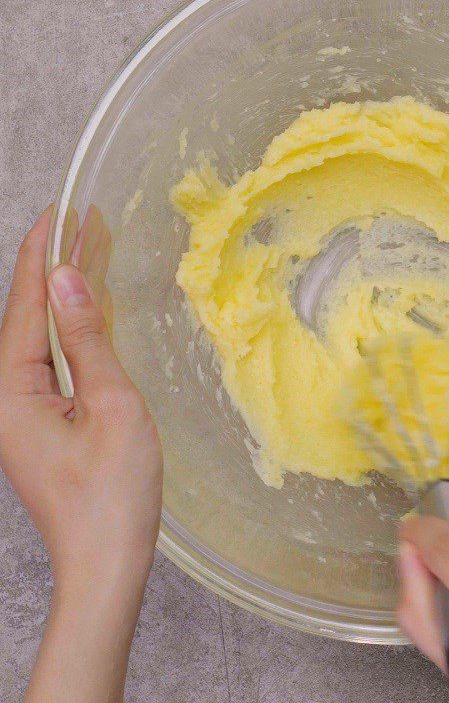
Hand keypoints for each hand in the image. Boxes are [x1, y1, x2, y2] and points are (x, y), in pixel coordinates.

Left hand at [0, 207, 162, 702]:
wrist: (106, 562)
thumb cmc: (113, 491)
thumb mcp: (110, 405)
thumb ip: (87, 340)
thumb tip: (68, 280)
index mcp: (12, 392)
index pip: (25, 306)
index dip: (41, 255)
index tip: (58, 211)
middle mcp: (8, 398)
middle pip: (29, 317)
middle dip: (53, 266)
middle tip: (79, 220)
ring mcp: (24, 413)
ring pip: (43, 339)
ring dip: (66, 295)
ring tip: (88, 251)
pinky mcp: (44, 425)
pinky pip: (55, 363)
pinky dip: (74, 331)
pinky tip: (90, 313)